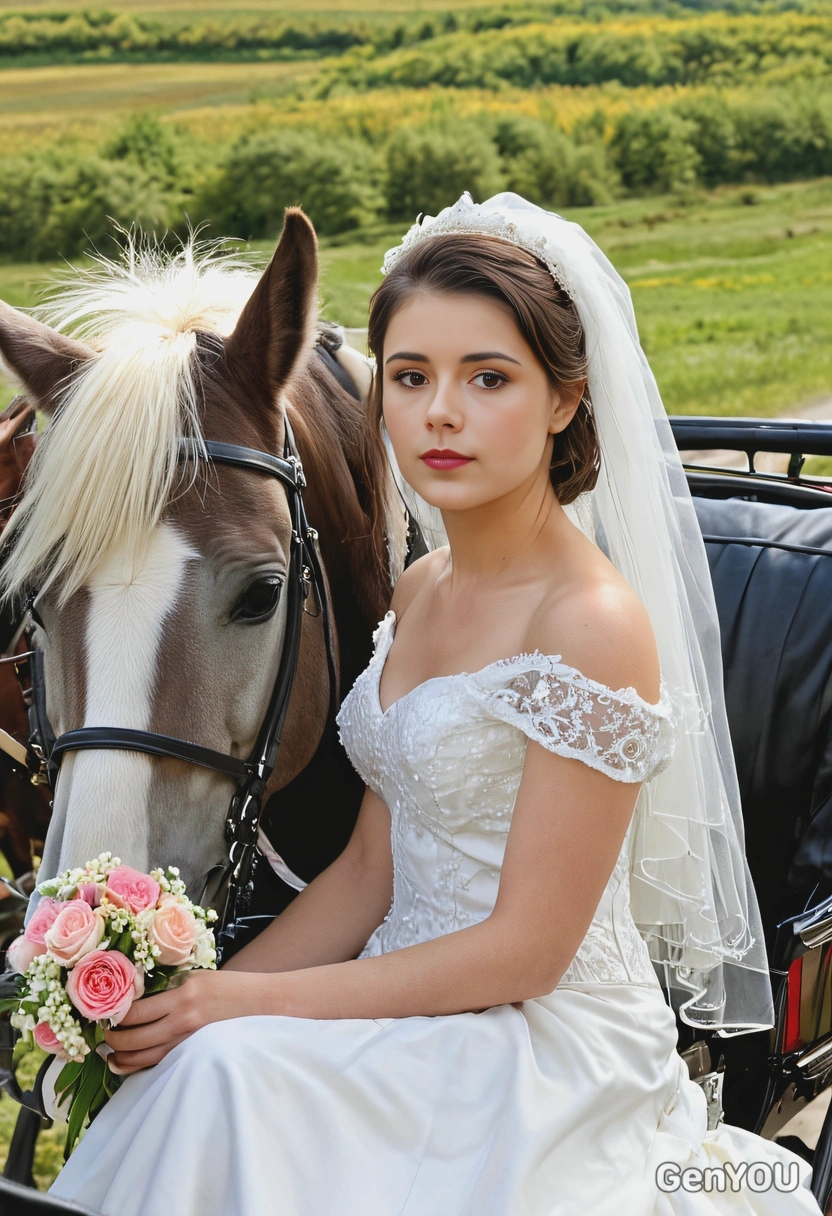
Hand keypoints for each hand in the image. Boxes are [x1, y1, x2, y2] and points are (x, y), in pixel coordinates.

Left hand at [103, 969, 247, 1074]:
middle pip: (134, 1038)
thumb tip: (137, 997)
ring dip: (121, 1058)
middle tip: (102, 1034)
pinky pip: (160, 1063)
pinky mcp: (195, 1054)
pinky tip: (130, 1063)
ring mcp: (189, 1042)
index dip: (114, 1015)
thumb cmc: (231, 987)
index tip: (103, 1012)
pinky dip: (141, 1065)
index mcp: (184, 995)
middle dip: (112, 1039)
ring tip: (110, 1055)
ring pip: (143, 1058)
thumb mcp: (199, 978)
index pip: (136, 1011)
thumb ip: (171, 988)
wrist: (264, 1005)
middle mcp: (184, 1020)